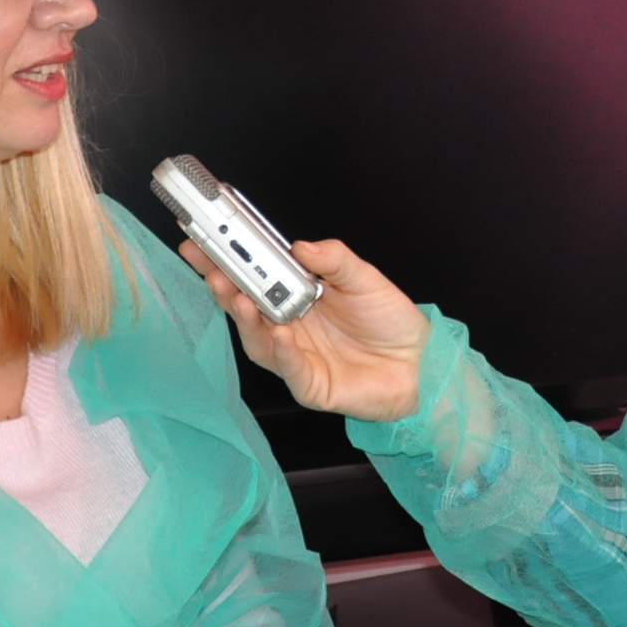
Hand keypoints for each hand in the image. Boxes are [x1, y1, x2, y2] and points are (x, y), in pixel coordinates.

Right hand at [183, 237, 428, 421]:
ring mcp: (295, 357)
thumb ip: (334, 260)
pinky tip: (279, 334)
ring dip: (245, 321)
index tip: (205, 242)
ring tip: (239, 300)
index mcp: (296, 298)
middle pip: (245, 308)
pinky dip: (281, 352)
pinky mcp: (310, 385)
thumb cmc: (390, 322)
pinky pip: (289, 368)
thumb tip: (301, 245)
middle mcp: (289, 327)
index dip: (228, 263)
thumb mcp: (364, 279)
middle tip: (210, 270)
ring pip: (258, 340)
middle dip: (223, 288)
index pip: (254, 278)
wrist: (421, 363)